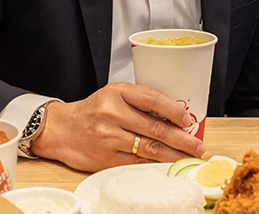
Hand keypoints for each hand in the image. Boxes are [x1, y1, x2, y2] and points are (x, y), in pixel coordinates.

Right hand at [30, 82, 206, 171]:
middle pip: (155, 128)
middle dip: (182, 139)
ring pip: (149, 149)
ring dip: (174, 155)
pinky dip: (156, 165)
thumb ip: (139, 101)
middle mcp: (112, 114)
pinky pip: (138, 163)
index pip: (152, 99)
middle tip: (198, 146)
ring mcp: (109, 137)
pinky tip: (168, 165)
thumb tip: (174, 116)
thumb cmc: (92, 111)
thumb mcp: (113, 95)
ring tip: (189, 157)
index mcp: (116, 93)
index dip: (174, 111)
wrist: (61, 129)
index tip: (188, 120)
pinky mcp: (106, 158)